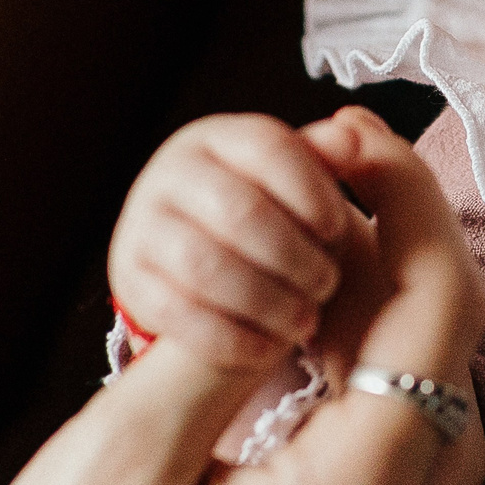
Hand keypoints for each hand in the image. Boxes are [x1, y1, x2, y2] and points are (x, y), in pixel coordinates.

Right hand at [107, 112, 357, 360]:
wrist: (198, 264)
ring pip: (205, 265)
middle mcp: (173, 172)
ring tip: (304, 321)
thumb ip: (328, 159)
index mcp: (220, 137)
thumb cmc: (268, 216)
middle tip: (326, 285)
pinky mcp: (130, 279)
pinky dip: (230, 336)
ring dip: (265, 300)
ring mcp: (143, 224)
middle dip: (293, 256)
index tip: (337, 231)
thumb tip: (353, 138)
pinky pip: (177, 312)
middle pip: (239, 211)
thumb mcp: (296, 181)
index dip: (312, 192)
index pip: (270, 148)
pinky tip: (267, 347)